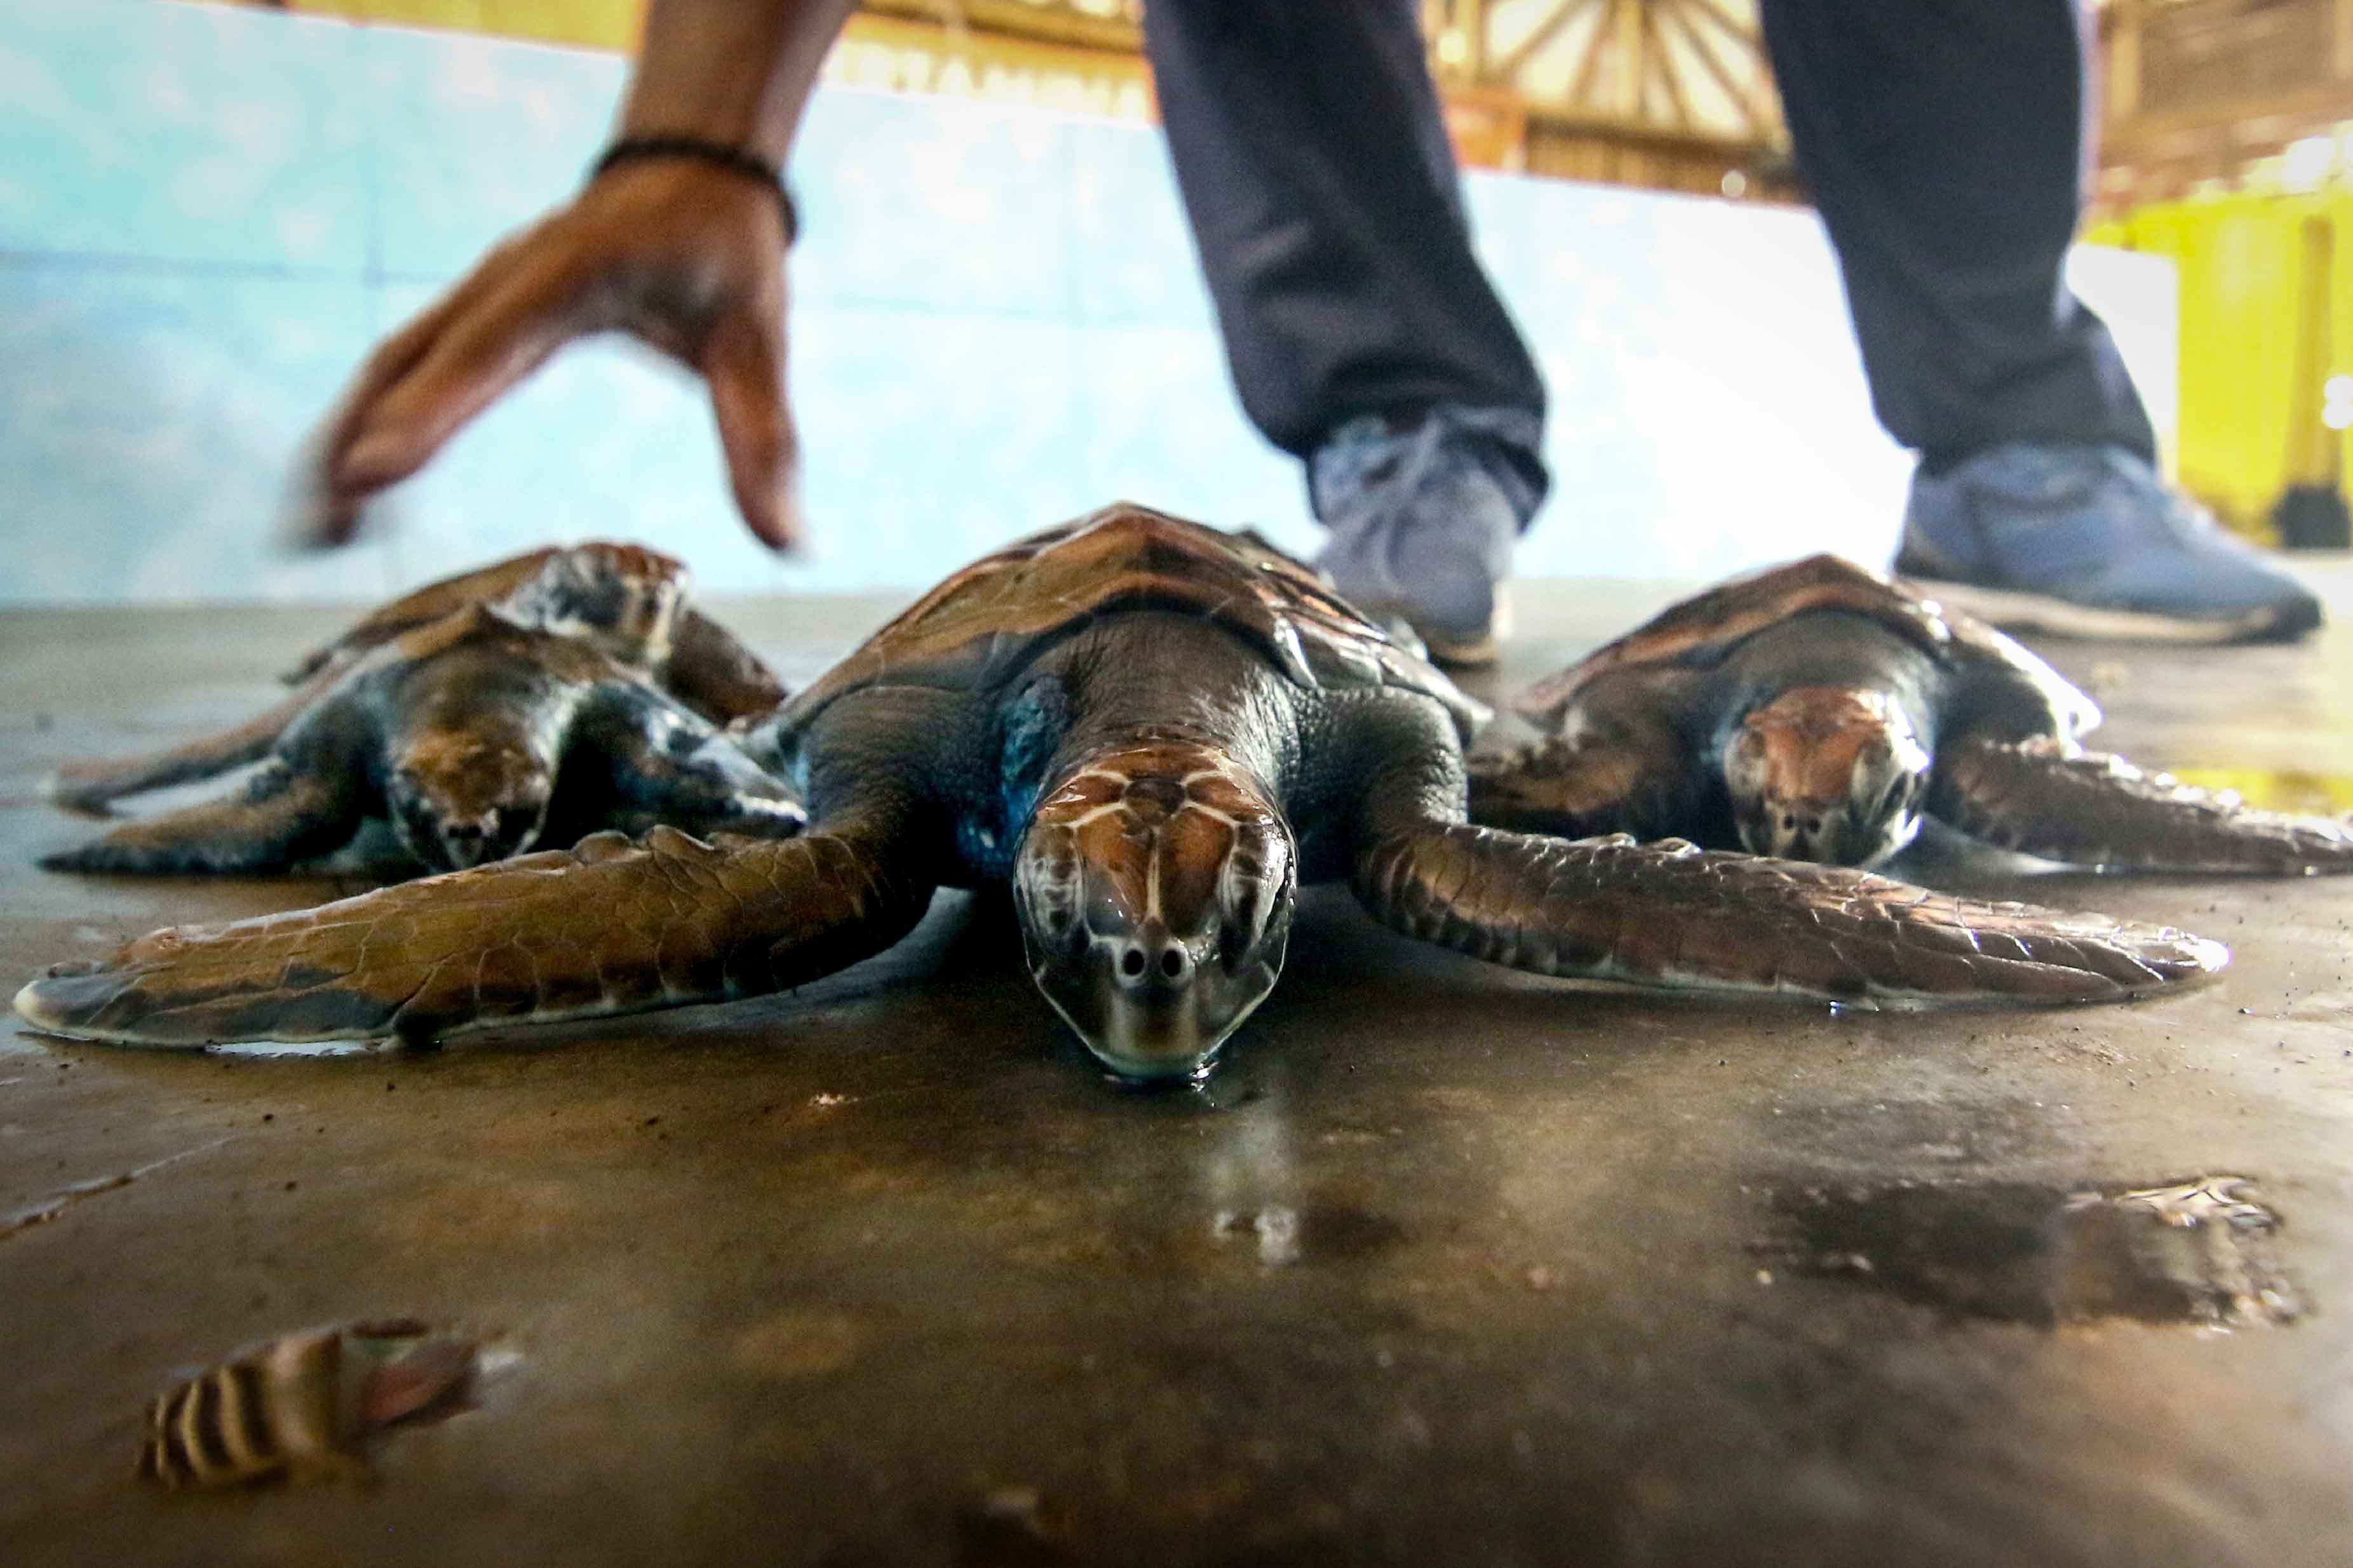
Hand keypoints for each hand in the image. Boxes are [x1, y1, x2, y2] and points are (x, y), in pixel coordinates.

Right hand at [302, 160, 799, 548]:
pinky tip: (346, 486)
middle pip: (409, 362)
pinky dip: (369, 422)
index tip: (374, 470)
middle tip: (319, 532)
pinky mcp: (473, 315)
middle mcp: (505, 283)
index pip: (489, 349)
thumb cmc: (723, 255)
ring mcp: (479, 296)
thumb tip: (788, 542)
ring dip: (344, 441)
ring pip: (390, 367)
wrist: (689, 173)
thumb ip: (766, 438)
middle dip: (358, 444)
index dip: (431, 410)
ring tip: (312, 533)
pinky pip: (403, 368)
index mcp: (568, 278)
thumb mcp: (758, 341)